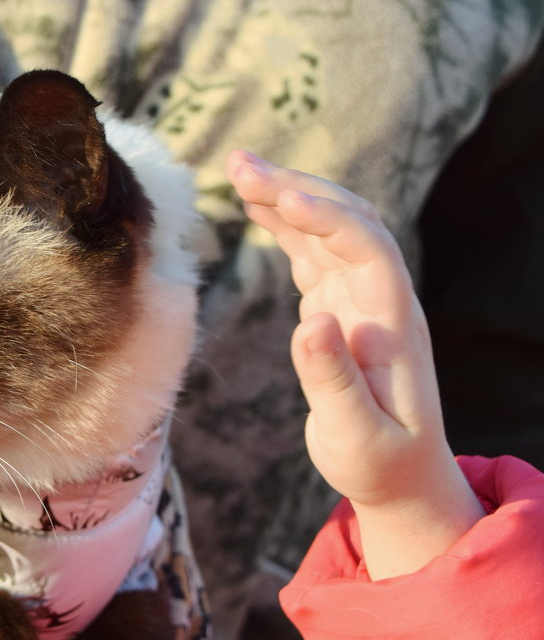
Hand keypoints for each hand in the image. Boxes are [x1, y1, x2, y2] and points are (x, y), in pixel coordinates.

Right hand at [227, 150, 482, 578]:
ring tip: (237, 170)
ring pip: (327, 230)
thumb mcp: (355, 434)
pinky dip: (286, 226)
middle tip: (237, 163)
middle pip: (345, 222)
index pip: (365, 247)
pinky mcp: (340, 309)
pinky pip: (314, 253)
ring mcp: (361, 300)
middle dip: (295, 187)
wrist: (403, 476)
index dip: (324, 217)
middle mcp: (381, 299)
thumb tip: (311, 321)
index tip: (276, 196)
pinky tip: (257, 207)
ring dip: (286, 196)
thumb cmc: (379, 462)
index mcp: (392, 322)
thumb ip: (333, 379)